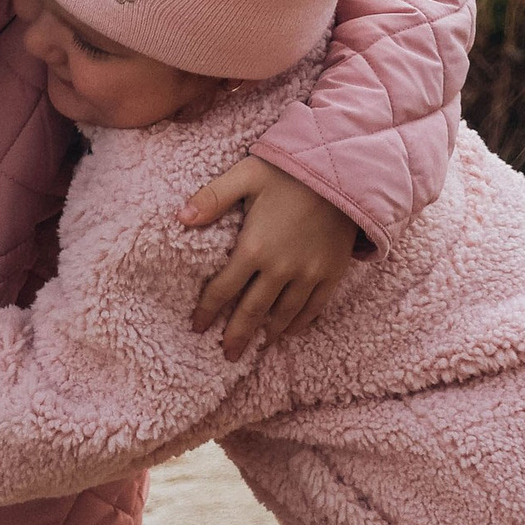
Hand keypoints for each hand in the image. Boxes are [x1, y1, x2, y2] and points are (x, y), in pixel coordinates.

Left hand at [181, 157, 360, 360]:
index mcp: (253, 247)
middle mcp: (280, 268)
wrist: (344, 170)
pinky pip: (314, 308)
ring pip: (283, 315)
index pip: (223, 289)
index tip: (196, 327)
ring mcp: (309, 274)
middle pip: (252, 311)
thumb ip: (212, 197)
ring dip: (267, 333)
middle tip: (226, 354)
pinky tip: (288, 332)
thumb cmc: (289, 170)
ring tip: (256, 346)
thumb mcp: (245, 175)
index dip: (207, 310)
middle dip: (236, 335)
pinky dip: (299, 324)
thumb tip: (180, 218)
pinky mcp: (332, 273)